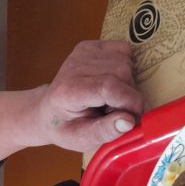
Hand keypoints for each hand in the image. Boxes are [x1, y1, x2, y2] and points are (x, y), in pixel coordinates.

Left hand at [0, 40, 143, 162]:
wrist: (48, 112)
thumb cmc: (66, 128)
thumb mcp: (82, 140)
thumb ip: (105, 131)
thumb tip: (130, 121)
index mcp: (68, 92)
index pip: (108, 87)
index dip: (130, 100)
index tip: (136, 116)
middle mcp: (73, 67)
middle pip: (121, 73)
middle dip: (129, 95)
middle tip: (116, 111)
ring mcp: (82, 53)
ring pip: (125, 62)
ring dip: (127, 83)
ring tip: (111, 99)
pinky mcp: (91, 46)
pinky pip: (123, 50)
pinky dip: (126, 68)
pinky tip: (112, 81)